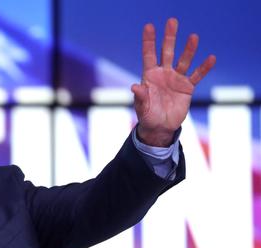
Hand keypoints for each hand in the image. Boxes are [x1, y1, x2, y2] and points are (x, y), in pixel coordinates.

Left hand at [131, 18, 215, 146]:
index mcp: (149, 76)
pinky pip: (197, 75)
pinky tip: (211, 58)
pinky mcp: (187, 87)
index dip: (149, 41)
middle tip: (172, 22)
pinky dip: (204, 68)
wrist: (160, 128)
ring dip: (188, 50)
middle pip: (167, 52)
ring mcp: (176, 79)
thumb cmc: (147, 116)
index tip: (149, 26)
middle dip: (169, 38)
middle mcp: (163, 74)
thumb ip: (140, 96)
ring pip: (183, 61)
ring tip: (193, 37)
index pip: (149, 55)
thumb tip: (134, 86)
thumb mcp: (142, 107)